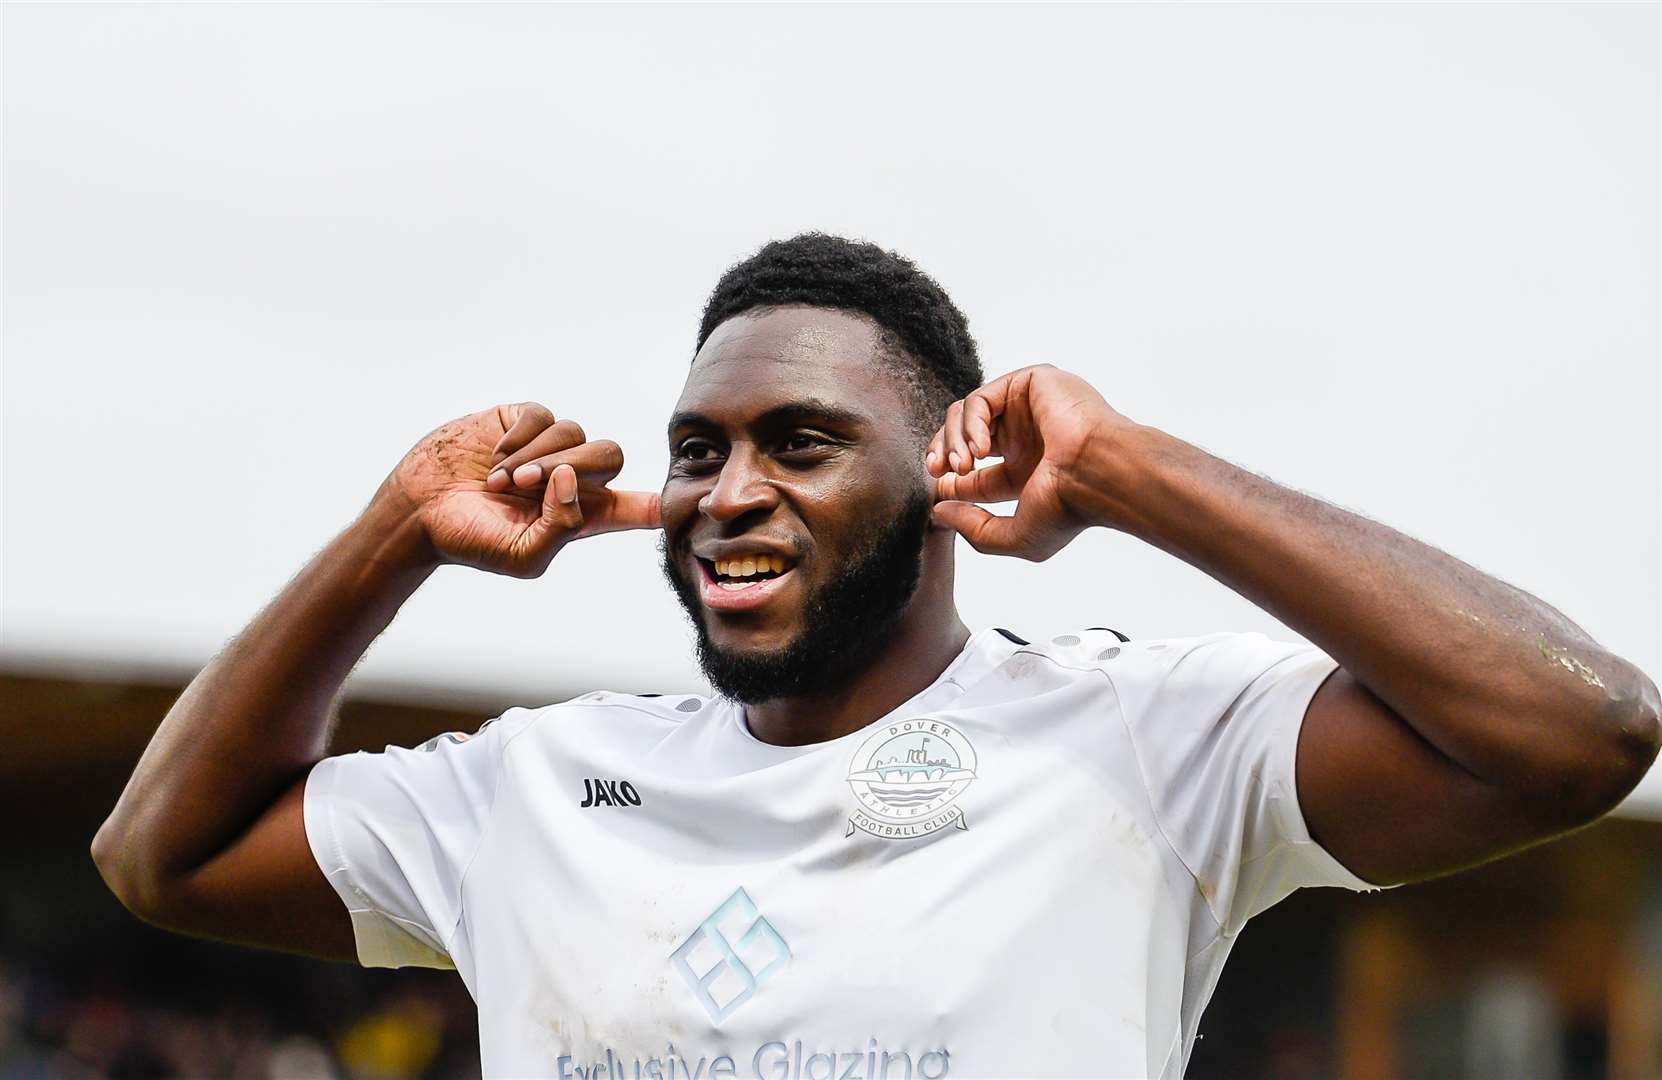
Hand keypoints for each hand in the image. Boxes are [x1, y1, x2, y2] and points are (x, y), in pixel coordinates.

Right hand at [378, 402, 659, 577]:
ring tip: (500, 481)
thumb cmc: (471, 543)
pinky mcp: (522, 420)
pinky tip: (494, 457)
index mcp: (585, 516)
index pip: (641, 506)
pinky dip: (520, 436)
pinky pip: (542, 416)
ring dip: (538, 457)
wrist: (419, 511)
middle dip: (572, 468)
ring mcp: (549, 447)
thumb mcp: (523, 557)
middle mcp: (574, 478)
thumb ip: (562, 527)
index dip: (665, 499)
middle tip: (526, 488)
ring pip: (575, 434)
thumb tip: (575, 480)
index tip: (694, 498)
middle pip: (612, 457)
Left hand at [926, 364, 1126, 560]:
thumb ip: (974, 528)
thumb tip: (939, 509)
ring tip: (962, 464)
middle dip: (942, 452)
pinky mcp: (1029, 383)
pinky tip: (980, 449)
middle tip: (934, 469)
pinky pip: (981, 398)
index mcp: (1028, 469)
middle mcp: (1027, 436)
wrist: (1096, 474)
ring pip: (967, 414)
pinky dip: (970, 423)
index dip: (950, 480)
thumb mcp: (1015, 537)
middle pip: (965, 436)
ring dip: (953, 440)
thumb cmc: (1068, 508)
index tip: (940, 489)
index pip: (975, 472)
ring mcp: (1027, 408)